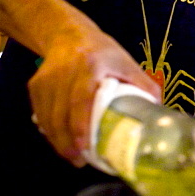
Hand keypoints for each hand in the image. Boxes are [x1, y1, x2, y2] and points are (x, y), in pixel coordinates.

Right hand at [28, 22, 159, 165]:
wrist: (68, 34)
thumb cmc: (103, 52)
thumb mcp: (126, 62)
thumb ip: (143, 85)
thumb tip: (159, 112)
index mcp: (91, 65)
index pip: (81, 99)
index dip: (81, 124)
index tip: (84, 146)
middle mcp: (65, 72)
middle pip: (61, 113)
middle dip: (67, 141)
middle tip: (79, 161)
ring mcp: (47, 79)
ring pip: (48, 116)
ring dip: (58, 140)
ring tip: (72, 156)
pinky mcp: (35, 85)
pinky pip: (39, 113)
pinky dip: (48, 130)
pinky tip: (60, 141)